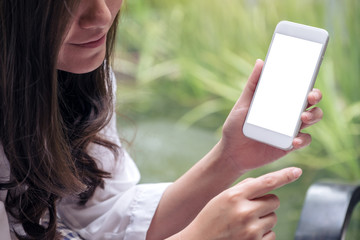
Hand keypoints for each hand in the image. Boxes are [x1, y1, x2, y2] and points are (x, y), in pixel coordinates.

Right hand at [177, 167, 301, 239]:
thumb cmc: (210, 218)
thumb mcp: (222, 198)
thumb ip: (243, 188)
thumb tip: (267, 183)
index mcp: (234, 196)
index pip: (266, 182)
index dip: (284, 175)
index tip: (296, 171)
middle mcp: (245, 212)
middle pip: (274, 200)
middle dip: (266, 202)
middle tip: (251, 208)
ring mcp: (251, 230)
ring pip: (273, 217)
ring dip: (264, 218)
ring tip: (244, 223)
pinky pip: (272, 234)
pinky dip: (263, 233)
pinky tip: (246, 234)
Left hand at [219, 59, 322, 172]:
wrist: (231, 153)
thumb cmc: (235, 127)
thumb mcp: (242, 104)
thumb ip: (252, 85)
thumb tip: (260, 61)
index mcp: (278, 102)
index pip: (298, 89)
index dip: (307, 82)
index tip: (309, 75)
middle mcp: (287, 114)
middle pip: (310, 102)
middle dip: (315, 97)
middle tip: (310, 97)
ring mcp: (290, 129)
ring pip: (312, 119)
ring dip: (313, 116)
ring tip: (302, 118)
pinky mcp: (289, 145)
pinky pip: (304, 140)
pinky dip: (303, 139)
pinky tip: (294, 140)